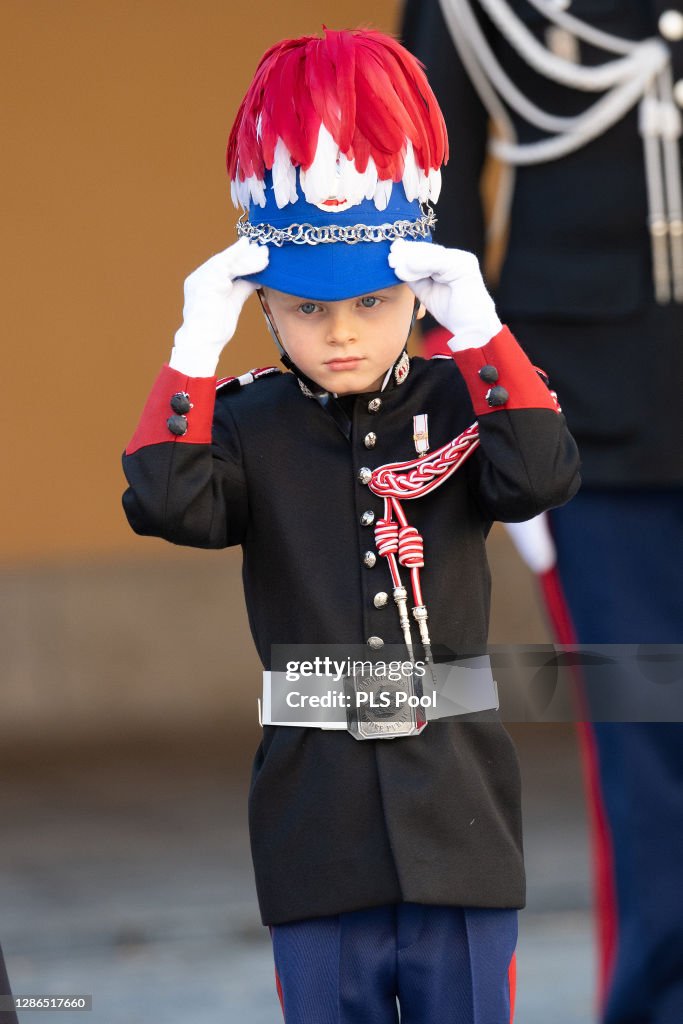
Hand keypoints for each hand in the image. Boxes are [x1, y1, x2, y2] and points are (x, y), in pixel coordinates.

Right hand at [169, 237, 268, 375]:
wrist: (202, 343)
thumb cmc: (215, 329)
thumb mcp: (232, 302)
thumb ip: (241, 288)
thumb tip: (256, 277)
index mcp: (201, 282)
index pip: (223, 265)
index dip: (240, 258)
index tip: (256, 251)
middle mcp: (198, 277)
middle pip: (225, 260)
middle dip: (245, 254)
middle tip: (263, 248)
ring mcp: (201, 278)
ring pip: (228, 261)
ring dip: (248, 258)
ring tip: (265, 255)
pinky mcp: (207, 282)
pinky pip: (230, 268)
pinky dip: (247, 266)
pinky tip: (261, 264)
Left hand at [388, 240, 500, 349]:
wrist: (473, 328)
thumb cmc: (452, 313)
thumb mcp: (427, 293)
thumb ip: (415, 278)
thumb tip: (398, 267)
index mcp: (449, 264)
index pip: (426, 253)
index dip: (408, 252)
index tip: (391, 253)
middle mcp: (456, 258)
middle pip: (428, 250)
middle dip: (407, 252)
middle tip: (390, 254)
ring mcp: (462, 260)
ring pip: (431, 254)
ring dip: (411, 257)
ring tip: (394, 262)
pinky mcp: (464, 266)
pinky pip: (438, 261)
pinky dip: (421, 264)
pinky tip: (406, 268)